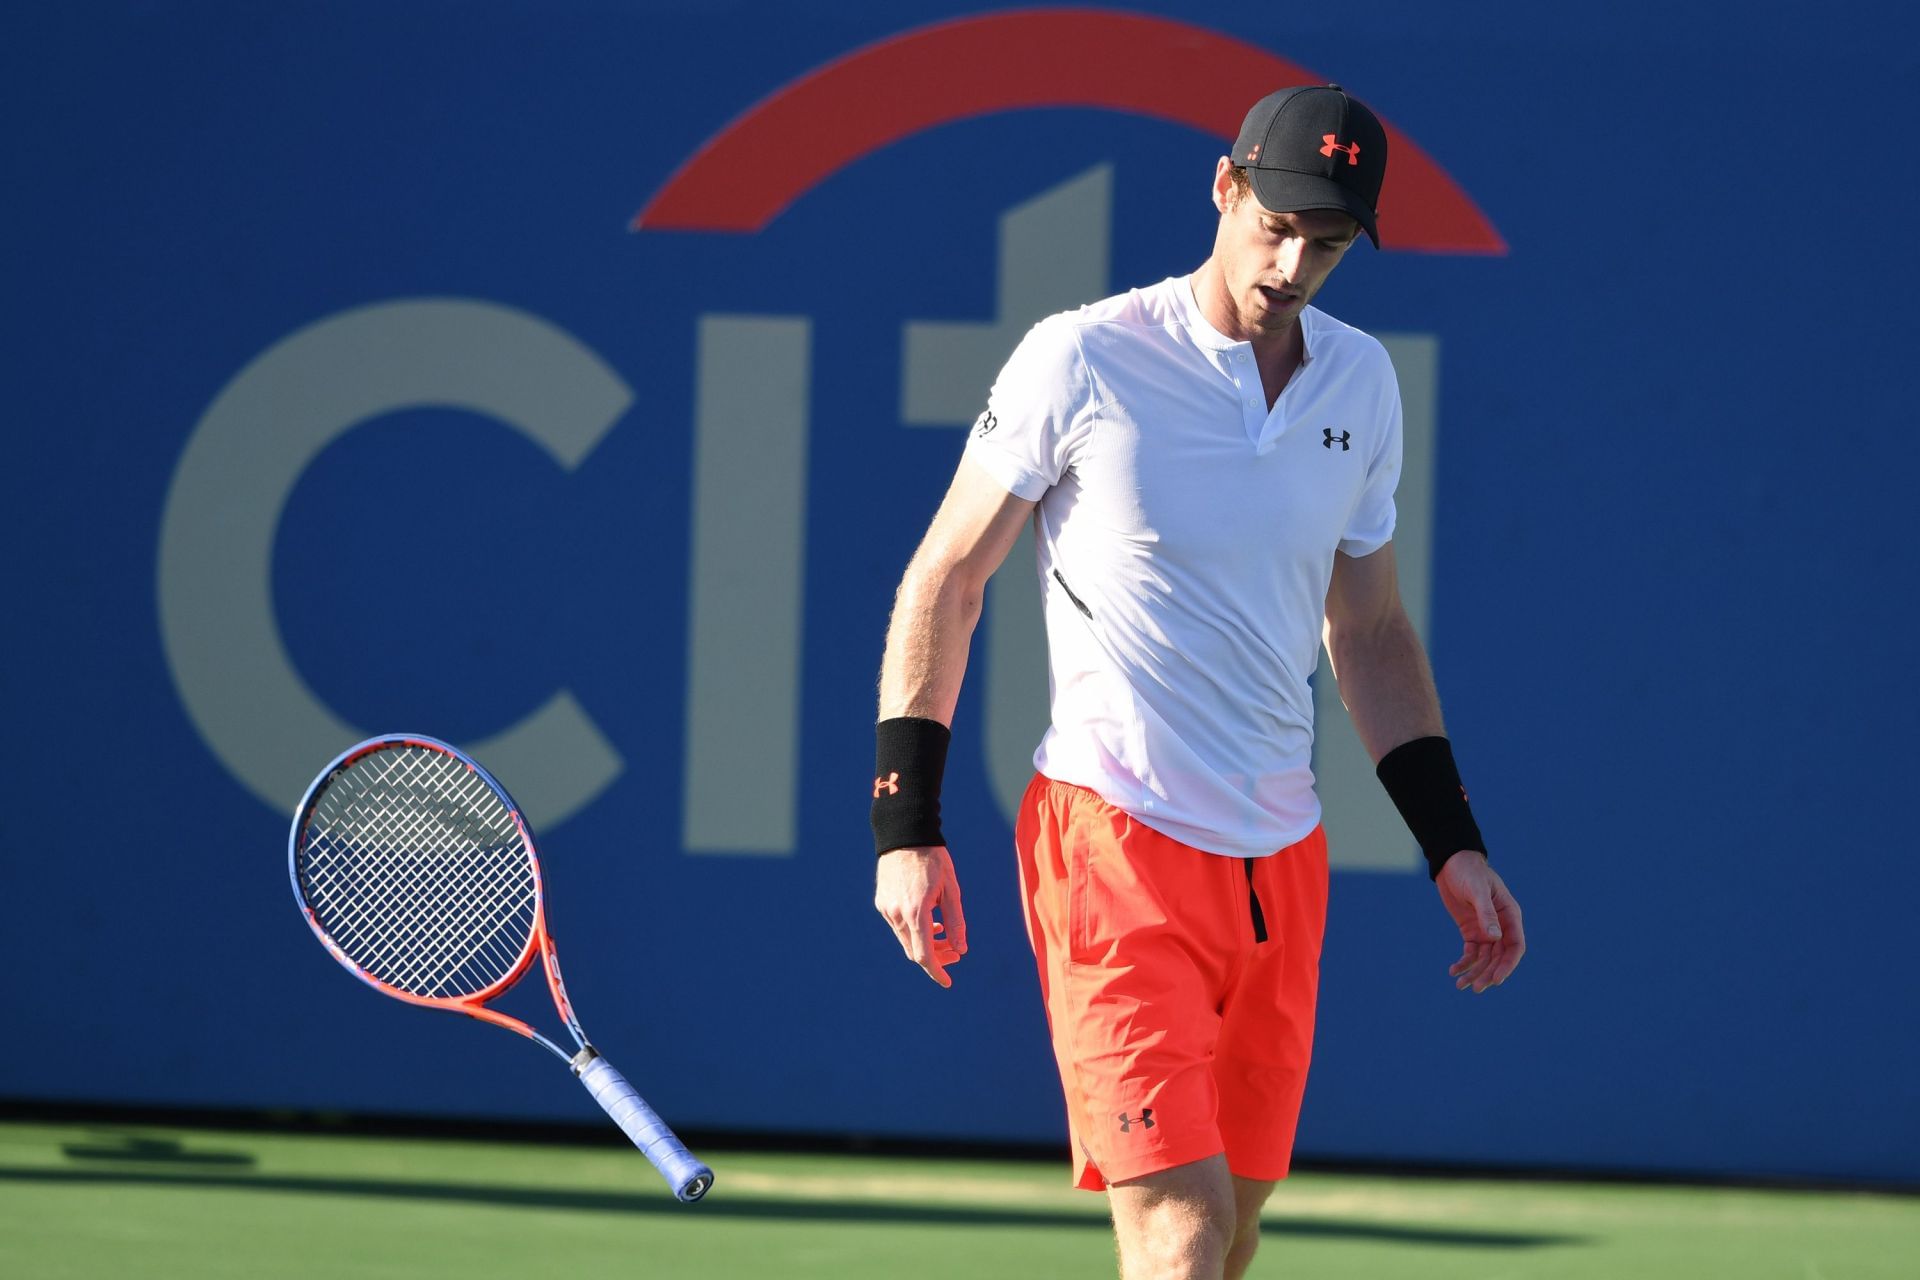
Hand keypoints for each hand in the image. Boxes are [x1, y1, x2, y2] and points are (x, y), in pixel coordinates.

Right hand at [874, 845, 968, 987]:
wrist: (905, 834)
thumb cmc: (933, 859)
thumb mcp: (952, 889)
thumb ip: (956, 921)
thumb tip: (961, 949)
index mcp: (916, 912)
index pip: (924, 955)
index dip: (937, 971)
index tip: (948, 982)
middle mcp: (897, 914)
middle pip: (915, 951)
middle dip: (936, 957)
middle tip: (956, 953)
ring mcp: (887, 908)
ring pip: (906, 939)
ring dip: (926, 943)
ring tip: (946, 934)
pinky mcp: (882, 902)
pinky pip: (898, 926)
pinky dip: (914, 931)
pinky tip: (930, 922)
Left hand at [1434, 851, 1524, 992]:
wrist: (1451, 863)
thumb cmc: (1469, 872)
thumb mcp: (1477, 890)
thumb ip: (1486, 912)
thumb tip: (1495, 937)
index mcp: (1510, 915)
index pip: (1515, 946)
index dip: (1508, 965)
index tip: (1497, 980)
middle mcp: (1501, 925)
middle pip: (1499, 957)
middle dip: (1489, 973)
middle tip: (1476, 988)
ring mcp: (1486, 930)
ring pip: (1485, 958)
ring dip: (1475, 972)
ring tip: (1460, 986)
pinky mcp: (1471, 931)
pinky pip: (1471, 952)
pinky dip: (1463, 963)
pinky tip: (1453, 971)